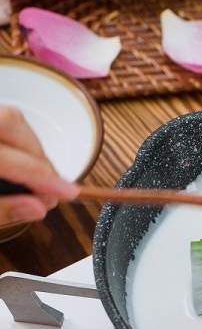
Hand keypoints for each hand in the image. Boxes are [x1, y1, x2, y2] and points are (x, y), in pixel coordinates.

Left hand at [0, 107, 77, 225]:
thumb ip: (0, 210)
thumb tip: (36, 208)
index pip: (9, 158)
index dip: (44, 176)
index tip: (69, 192)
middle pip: (11, 122)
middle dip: (40, 155)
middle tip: (55, 186)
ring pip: (8, 118)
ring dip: (30, 147)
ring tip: (40, 177)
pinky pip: (1, 124)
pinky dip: (16, 142)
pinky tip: (20, 163)